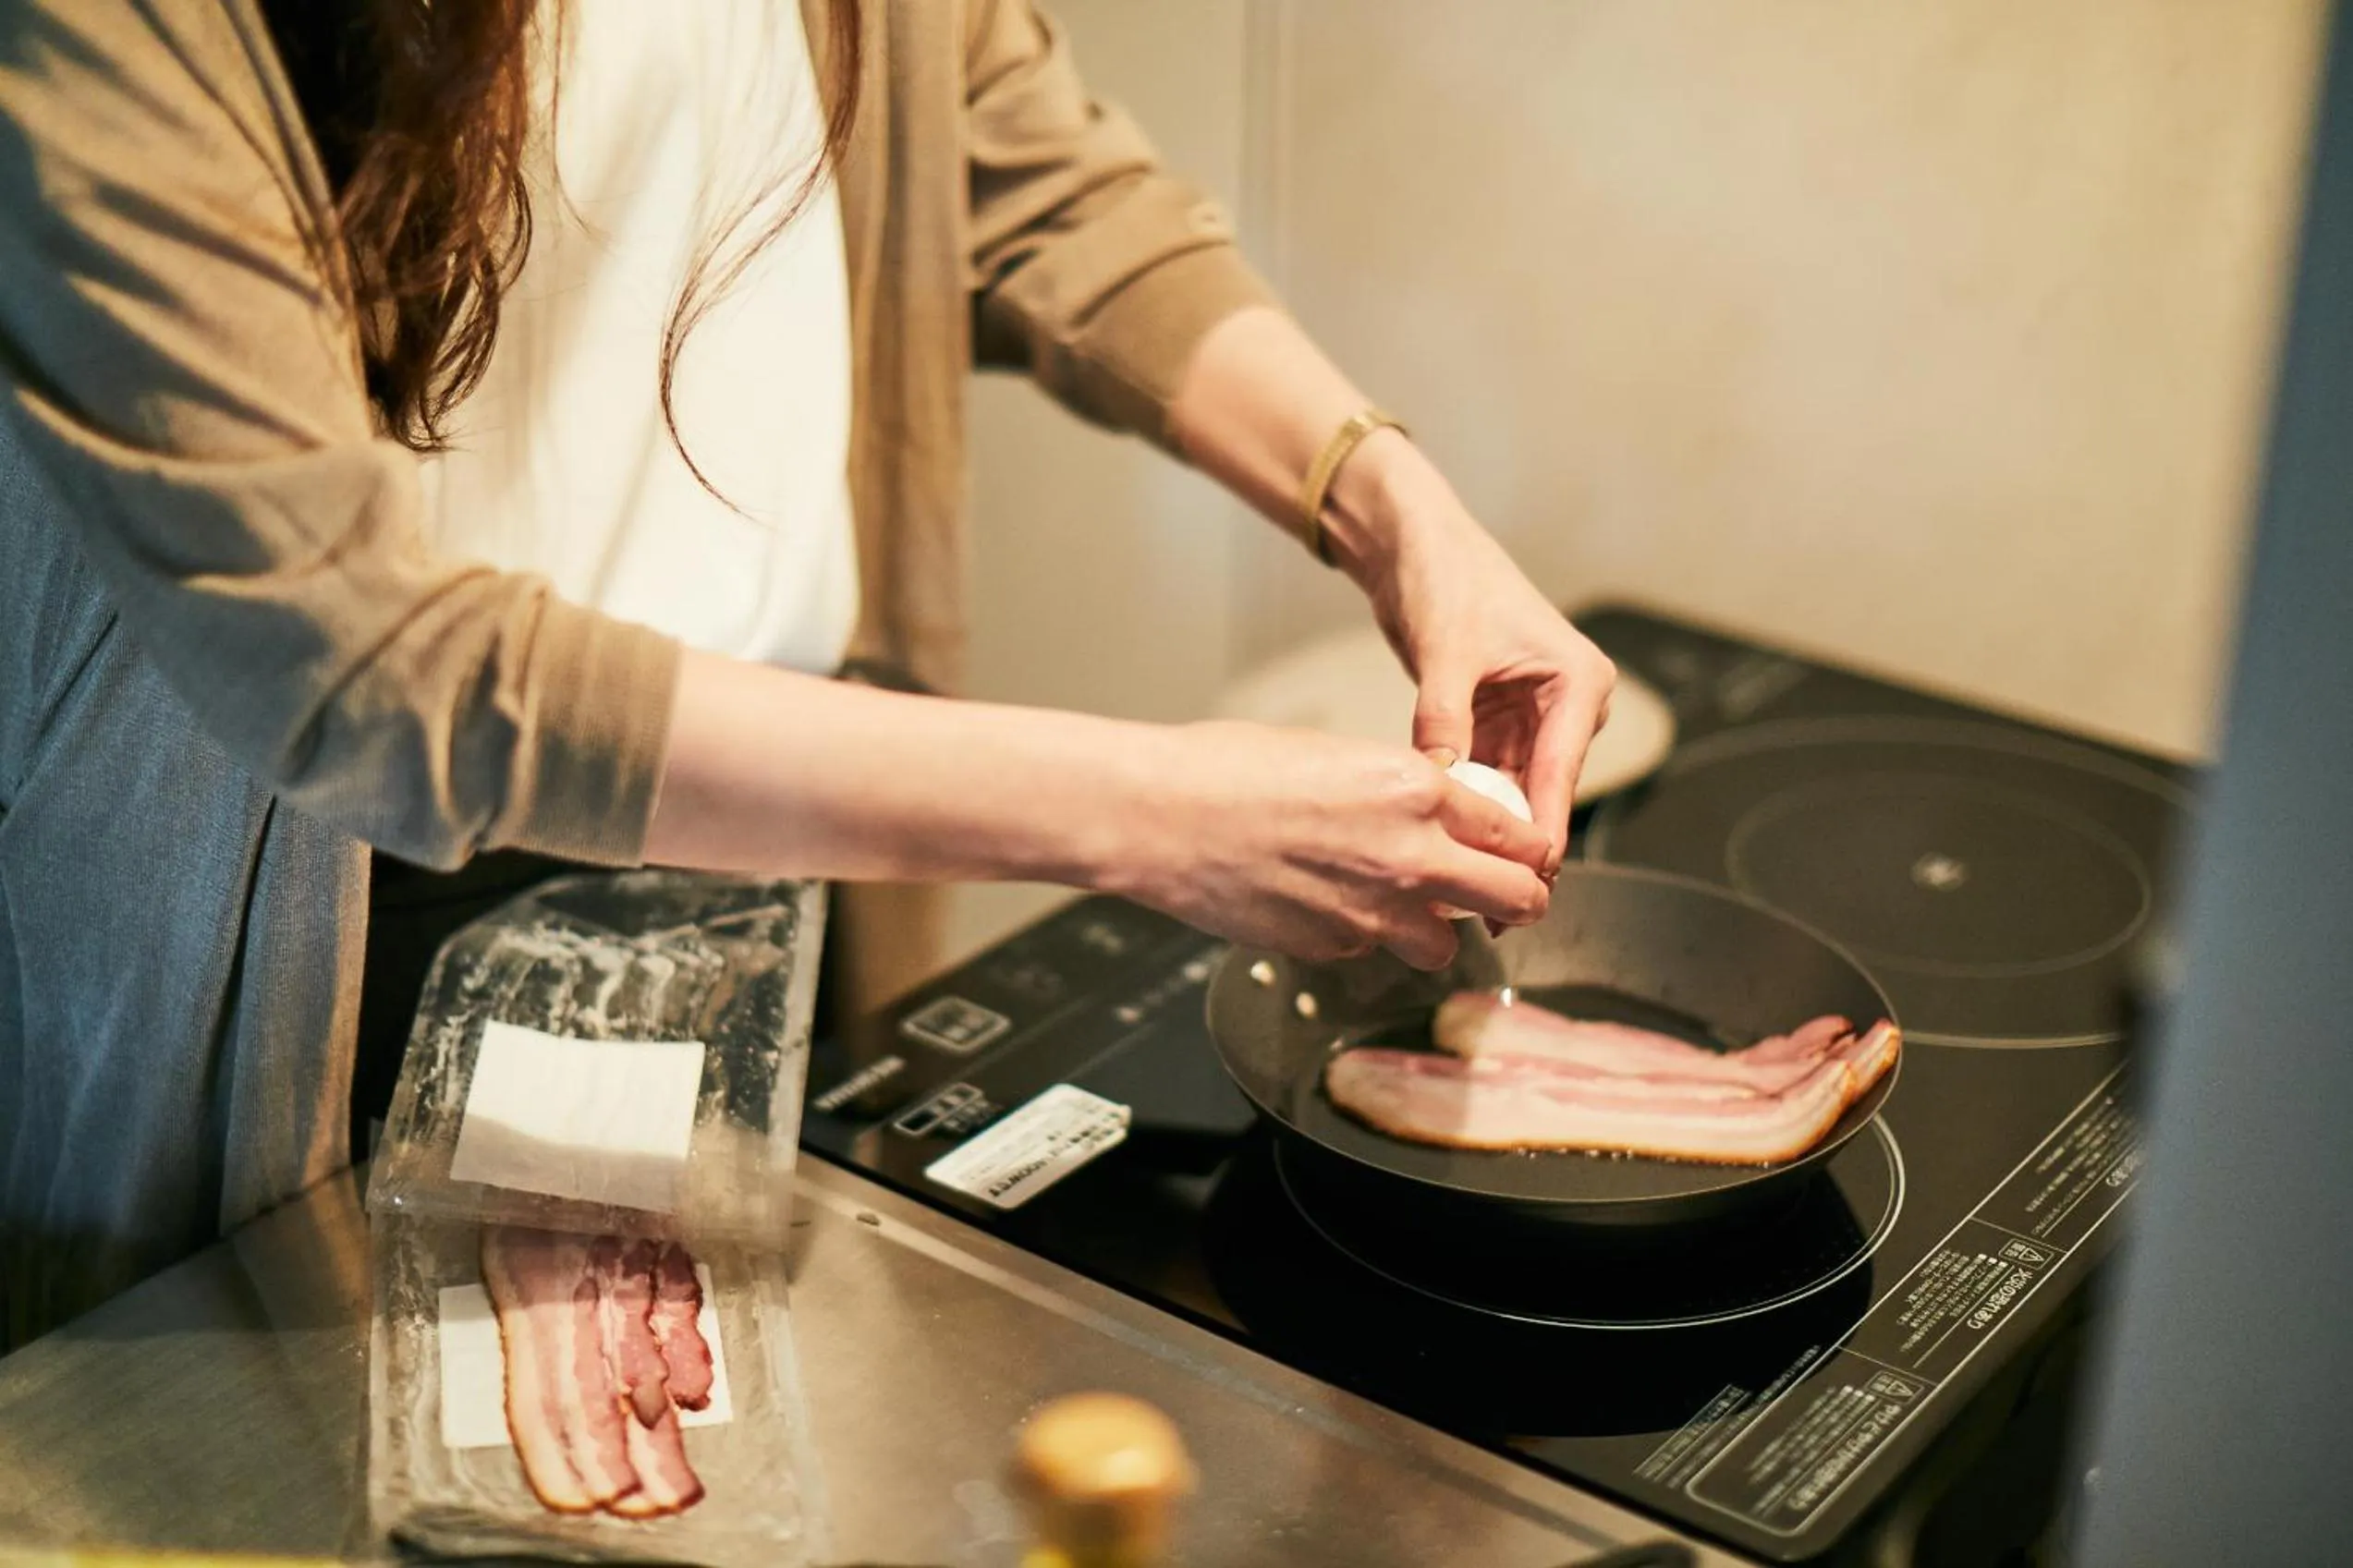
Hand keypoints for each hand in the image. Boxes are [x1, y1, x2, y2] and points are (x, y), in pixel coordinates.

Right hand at [1105, 721, 1551, 970]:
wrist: (1162, 816)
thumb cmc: (1230, 769)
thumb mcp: (1340, 754)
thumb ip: (1402, 791)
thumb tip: (1435, 815)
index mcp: (1418, 792)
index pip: (1516, 834)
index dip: (1529, 849)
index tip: (1525, 855)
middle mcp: (1410, 858)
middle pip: (1514, 900)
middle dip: (1519, 900)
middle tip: (1509, 898)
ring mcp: (1373, 914)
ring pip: (1443, 946)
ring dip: (1434, 930)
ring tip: (1401, 905)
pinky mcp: (1332, 948)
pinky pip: (1371, 950)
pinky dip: (1361, 935)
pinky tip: (1321, 901)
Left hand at [1324, 436, 1615, 873]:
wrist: (1414, 545)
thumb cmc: (1446, 576)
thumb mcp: (1446, 651)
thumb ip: (1444, 718)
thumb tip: (1439, 781)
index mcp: (1578, 682)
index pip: (1561, 772)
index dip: (1543, 832)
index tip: (1527, 883)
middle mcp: (1566, 705)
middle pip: (1544, 792)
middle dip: (1517, 847)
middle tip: (1493, 909)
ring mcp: (1533, 717)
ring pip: (1515, 792)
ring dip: (1491, 834)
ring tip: (1465, 891)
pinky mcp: (1498, 721)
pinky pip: (1487, 777)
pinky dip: (1468, 806)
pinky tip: (1448, 846)